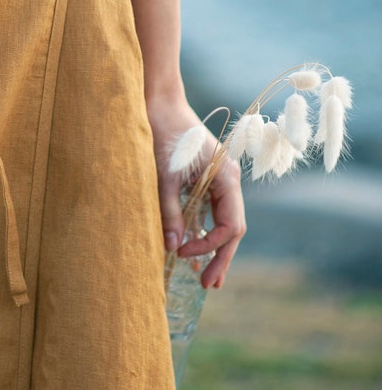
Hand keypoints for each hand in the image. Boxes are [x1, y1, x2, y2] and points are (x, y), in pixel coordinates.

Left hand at [146, 94, 246, 289]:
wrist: (157, 102)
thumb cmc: (164, 133)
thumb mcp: (163, 175)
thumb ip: (170, 211)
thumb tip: (172, 247)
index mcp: (226, 178)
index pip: (231, 225)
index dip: (210, 246)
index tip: (182, 253)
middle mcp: (227, 180)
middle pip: (232, 228)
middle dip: (220, 257)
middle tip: (209, 286)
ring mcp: (217, 180)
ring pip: (222, 221)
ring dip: (214, 247)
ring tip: (206, 276)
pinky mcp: (203, 179)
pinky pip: (209, 211)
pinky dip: (203, 231)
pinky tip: (194, 248)